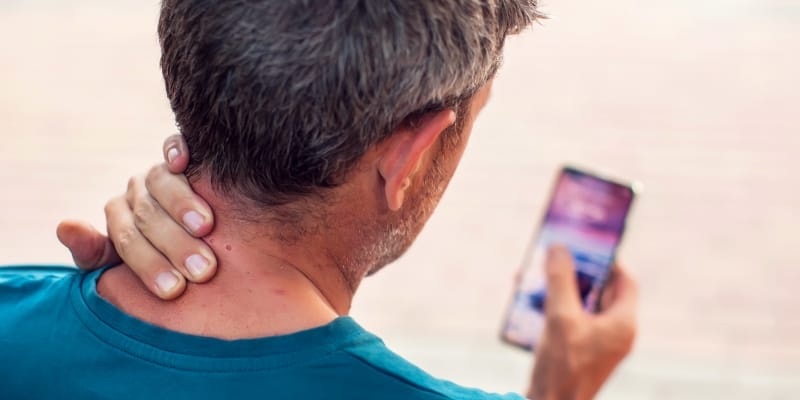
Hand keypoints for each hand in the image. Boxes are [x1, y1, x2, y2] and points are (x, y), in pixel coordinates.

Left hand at [57, 135, 217, 298]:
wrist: (211, 260)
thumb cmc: (174, 267)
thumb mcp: (130, 271)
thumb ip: (94, 253)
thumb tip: (65, 225)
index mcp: (121, 218)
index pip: (126, 238)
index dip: (148, 264)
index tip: (173, 289)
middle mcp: (138, 192)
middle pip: (147, 213)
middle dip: (174, 243)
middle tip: (201, 269)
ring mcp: (161, 172)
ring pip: (161, 179)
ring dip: (180, 202)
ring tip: (205, 227)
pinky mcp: (184, 153)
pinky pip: (175, 144)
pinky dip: (176, 148)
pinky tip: (184, 162)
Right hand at [527, 246, 637, 399]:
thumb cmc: (562, 367)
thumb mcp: (560, 317)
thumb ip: (560, 280)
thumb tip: (559, 248)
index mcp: (623, 323)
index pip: (625, 281)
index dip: (607, 261)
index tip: (585, 247)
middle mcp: (616, 334)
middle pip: (601, 292)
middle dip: (576, 274)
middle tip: (555, 260)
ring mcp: (599, 345)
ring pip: (582, 306)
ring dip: (560, 291)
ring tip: (535, 280)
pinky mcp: (581, 354)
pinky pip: (572, 322)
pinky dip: (555, 310)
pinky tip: (530, 305)